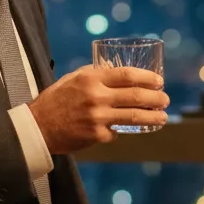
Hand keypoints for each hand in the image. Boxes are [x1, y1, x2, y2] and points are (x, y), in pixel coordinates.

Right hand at [29, 66, 167, 154]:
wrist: (38, 126)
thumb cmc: (56, 100)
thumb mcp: (73, 78)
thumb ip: (94, 73)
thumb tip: (115, 68)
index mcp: (91, 79)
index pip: (127, 75)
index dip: (147, 78)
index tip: (159, 81)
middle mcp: (96, 97)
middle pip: (135, 96)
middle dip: (155, 98)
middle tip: (165, 100)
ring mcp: (97, 118)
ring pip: (133, 117)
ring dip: (152, 117)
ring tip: (162, 117)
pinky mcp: (96, 135)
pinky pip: (116, 133)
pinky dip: (120, 130)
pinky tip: (124, 129)